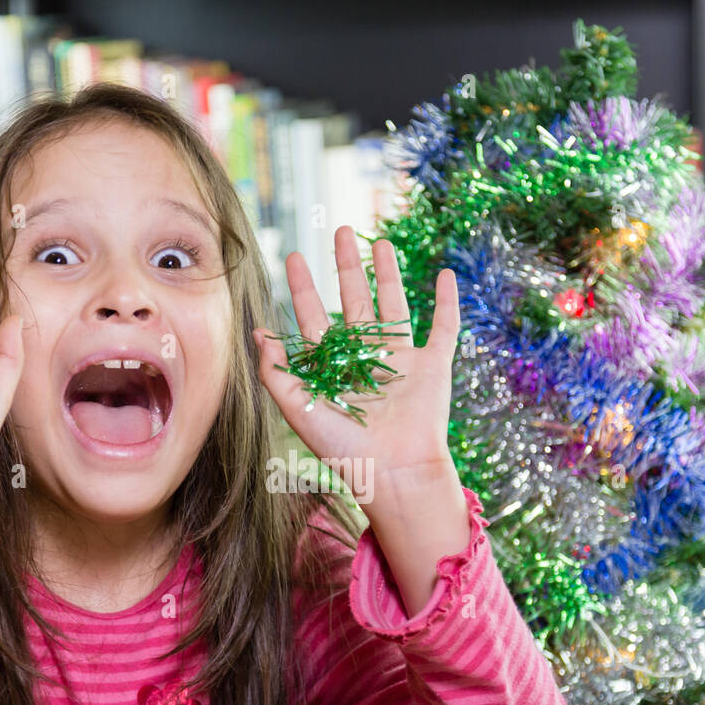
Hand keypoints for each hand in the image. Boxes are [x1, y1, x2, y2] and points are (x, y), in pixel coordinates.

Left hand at [253, 225, 460, 505]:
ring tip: (380, 242)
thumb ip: (278, 373)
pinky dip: (448, 302)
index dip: (302, 288)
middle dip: (346, 266)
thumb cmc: (344, 450)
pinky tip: (446, 275)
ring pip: (394, 305)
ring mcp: (402, 361)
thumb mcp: (300, 410)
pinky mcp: (433, 366)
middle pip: (354, 301)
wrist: (394, 472)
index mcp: (335, 368)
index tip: (292, 256)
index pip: (315, 318)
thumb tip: (257, 333)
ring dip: (389, 273)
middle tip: (340, 231)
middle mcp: (367, 359)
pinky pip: (443, 327)